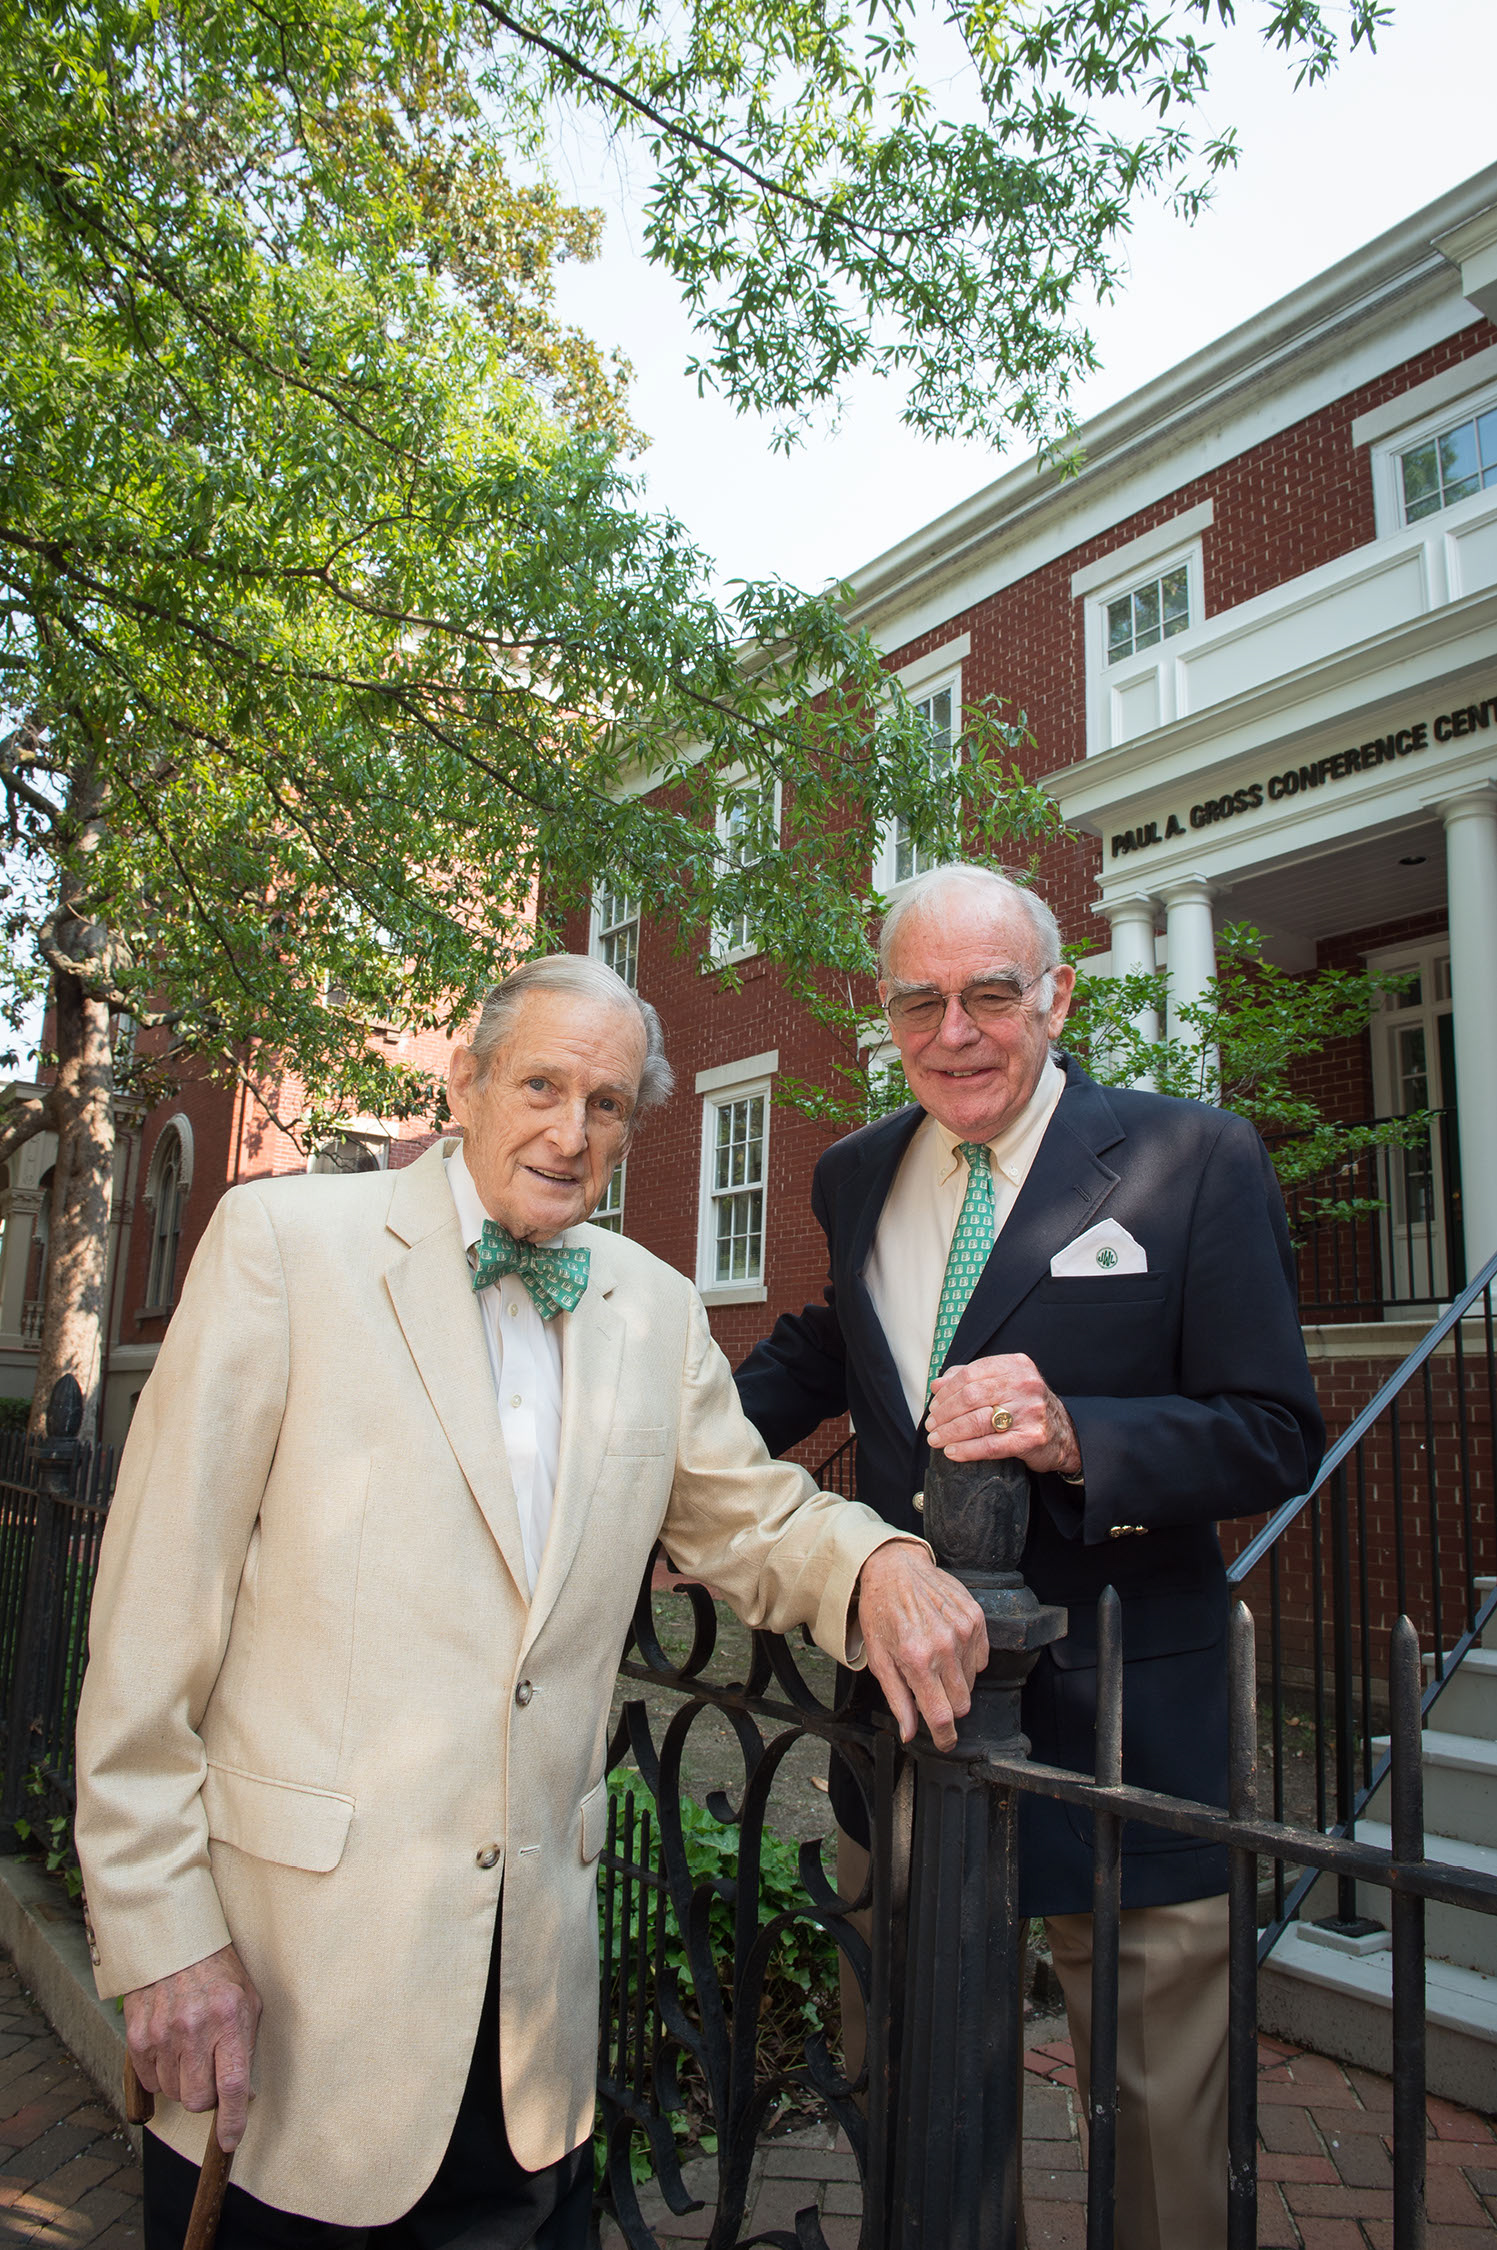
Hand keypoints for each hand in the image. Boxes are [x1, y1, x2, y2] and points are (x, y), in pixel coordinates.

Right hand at [123, 1944, 261, 2151]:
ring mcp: (162, 2034)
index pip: (232, 2086)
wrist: (175, 1941)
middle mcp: (194, 2029)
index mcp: (228, 2019)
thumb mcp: (248, 2000)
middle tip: (211, 2074)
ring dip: (184, 2084)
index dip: (232, 2121)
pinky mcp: (138, 2037)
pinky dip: (162, 2075)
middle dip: (207, 2099)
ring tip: (192, 2052)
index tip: (229, 2141)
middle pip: (197, 2100)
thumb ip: (246, 2045)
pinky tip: (172, 2049)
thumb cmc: (220, 1971)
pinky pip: (151, 2081)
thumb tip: (244, 2095)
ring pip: (173, 2094)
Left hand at [856, 1541, 987, 1749]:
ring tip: (934, 1660)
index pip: (941, 1715)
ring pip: (972, 1682)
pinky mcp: (976, 1618)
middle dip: (947, 1706)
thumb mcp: (879, 1659)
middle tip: (929, 1690)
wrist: (896, 1568)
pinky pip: (982, 1658)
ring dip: (955, 1681)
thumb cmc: (882, 1611)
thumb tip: (909, 1732)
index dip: (945, 1736)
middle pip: (961, 1703)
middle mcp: (945, 1646)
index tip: (945, 1742)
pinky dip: (967, 1660)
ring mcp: (964, 1630)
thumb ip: (897, 1699)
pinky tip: (947, 1645)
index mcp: (917, 1659)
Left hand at [926, 1353, 1080, 1477]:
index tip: (934, 1405)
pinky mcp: (1031, 1437)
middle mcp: (1025, 1384)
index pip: (970, 1374)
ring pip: (977, 1420)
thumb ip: (972, 1379)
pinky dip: (966, 1450)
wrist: (1064, 1434)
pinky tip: (952, 1452)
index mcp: (1016, 1365)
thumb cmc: (1026, 1407)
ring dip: (950, 1432)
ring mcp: (1030, 1411)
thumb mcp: (1004, 1384)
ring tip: (937, 1439)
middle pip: (970, 1396)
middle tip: (931, 1425)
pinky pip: (990, 1445)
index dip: (946, 1391)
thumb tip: (937, 1384)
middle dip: (944, 1413)